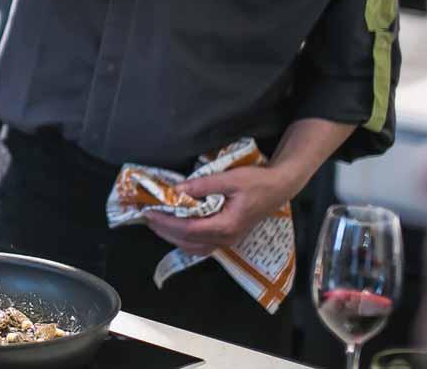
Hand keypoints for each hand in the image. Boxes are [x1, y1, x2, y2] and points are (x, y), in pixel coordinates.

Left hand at [144, 165, 294, 256]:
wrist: (279, 188)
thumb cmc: (257, 182)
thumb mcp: (229, 178)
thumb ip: (202, 185)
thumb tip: (177, 190)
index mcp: (226, 226)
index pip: (188, 229)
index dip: (166, 222)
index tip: (150, 212)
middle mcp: (226, 238)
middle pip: (188, 241)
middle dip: (164, 230)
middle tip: (147, 217)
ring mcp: (228, 240)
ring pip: (194, 247)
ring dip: (173, 237)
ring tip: (158, 223)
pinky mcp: (228, 236)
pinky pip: (202, 245)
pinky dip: (186, 239)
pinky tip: (177, 229)